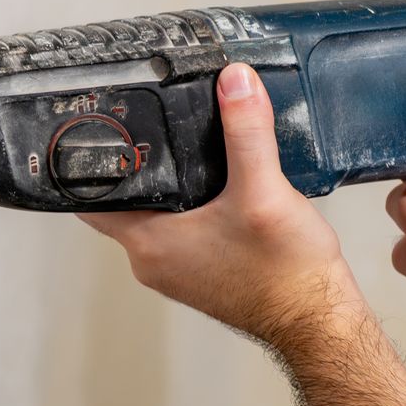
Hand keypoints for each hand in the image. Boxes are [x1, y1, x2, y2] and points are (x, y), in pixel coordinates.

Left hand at [81, 63, 359, 346]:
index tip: (94, 131)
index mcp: (148, 243)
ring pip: (152, 217)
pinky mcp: (201, 274)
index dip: (85, 165)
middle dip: (134, 167)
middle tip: (145, 125)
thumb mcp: (265, 191)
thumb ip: (247, 133)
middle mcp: (152, 261)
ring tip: (181, 146)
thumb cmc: (288, 274)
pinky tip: (214, 184)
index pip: (88, 200)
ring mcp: (176, 271)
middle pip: (121, 203)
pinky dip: (188, 208)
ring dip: (165, 187)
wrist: (320, 324)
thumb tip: (234, 81)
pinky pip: (179, 232)